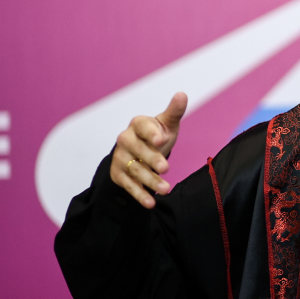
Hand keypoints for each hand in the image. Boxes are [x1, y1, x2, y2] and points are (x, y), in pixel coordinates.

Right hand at [110, 92, 187, 207]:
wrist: (140, 152)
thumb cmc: (157, 135)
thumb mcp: (167, 123)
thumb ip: (175, 111)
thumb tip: (182, 94)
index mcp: (138, 124)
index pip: (144, 127)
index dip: (151, 133)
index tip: (161, 140)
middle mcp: (125, 139)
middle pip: (139, 151)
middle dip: (152, 159)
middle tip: (167, 168)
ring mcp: (120, 157)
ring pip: (135, 170)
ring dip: (150, 180)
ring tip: (166, 189)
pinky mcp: (117, 174)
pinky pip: (128, 185)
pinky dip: (139, 195)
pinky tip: (151, 203)